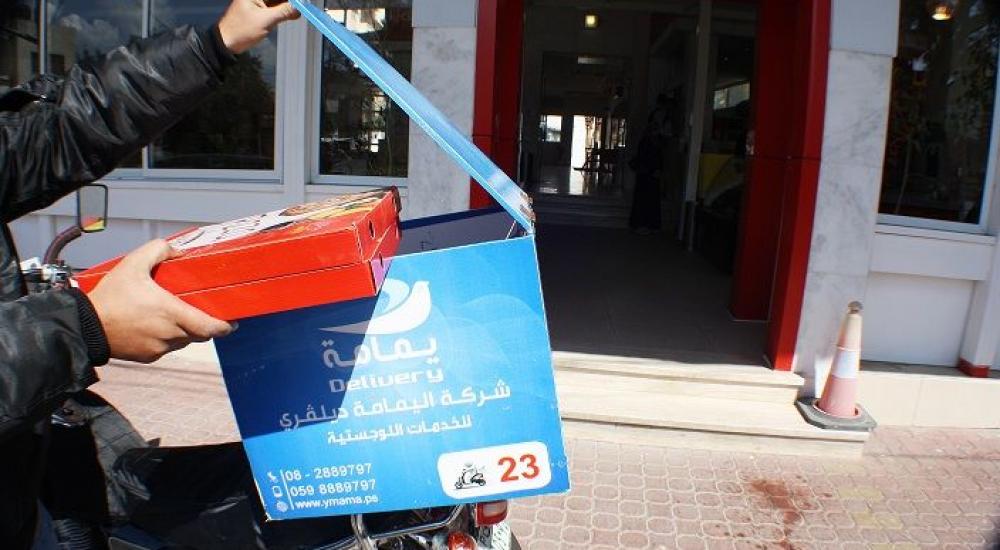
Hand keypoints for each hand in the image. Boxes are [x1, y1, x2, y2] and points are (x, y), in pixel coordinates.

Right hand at [88, 240, 234, 362]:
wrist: (84, 326)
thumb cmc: (110, 296)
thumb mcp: (133, 263)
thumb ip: (158, 250)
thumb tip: (177, 250)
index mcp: (171, 313)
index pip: (210, 327)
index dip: (224, 326)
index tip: (231, 322)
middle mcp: (169, 334)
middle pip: (200, 334)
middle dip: (204, 325)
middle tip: (204, 313)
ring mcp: (158, 348)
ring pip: (183, 342)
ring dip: (185, 332)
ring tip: (176, 317)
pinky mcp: (147, 357)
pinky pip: (166, 349)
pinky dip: (167, 339)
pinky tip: (156, 327)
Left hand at [217, 0, 299, 54]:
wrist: (226, 42)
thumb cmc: (241, 30)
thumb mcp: (265, 20)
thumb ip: (283, 12)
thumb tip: (299, 7)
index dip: (292, 0)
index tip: (302, 3)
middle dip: (291, 3)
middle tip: (303, 7)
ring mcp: (257, 2)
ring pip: (277, 2)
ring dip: (288, 6)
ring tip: (300, 11)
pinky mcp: (259, 10)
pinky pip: (275, 7)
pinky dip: (284, 11)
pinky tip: (293, 14)